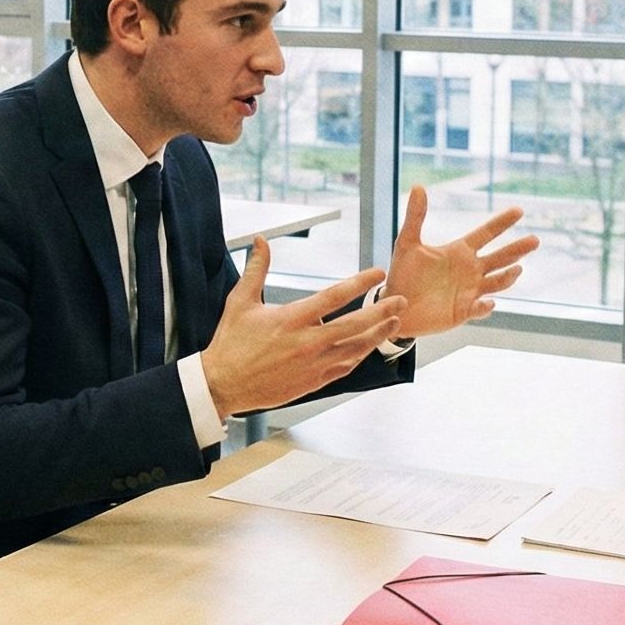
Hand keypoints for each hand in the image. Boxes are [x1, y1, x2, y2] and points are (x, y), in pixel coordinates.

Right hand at [200, 238, 405, 416]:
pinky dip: (360, 355)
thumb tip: (261, 240)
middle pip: (355, 325)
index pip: (334, 297)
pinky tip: (370, 346)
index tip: (378, 273)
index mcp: (292, 318)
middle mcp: (307, 342)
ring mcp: (313, 365)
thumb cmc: (231, 342)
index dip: (360, 283)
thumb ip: (256, 269)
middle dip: (382, 311)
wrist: (224, 384)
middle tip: (401, 299)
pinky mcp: (314, 382)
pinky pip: (346, 367)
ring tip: (395, 322)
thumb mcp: (240, 301)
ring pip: (356, 349)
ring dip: (378, 334)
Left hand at [383, 186, 539, 338]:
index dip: (502, 222)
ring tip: (516, 269)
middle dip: (517, 249)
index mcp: (459, 251)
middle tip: (535, 240)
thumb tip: (418, 186)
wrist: (396, 306)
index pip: (486, 233)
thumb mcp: (407, 244)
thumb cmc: (403, 274)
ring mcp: (470, 291)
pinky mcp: (463, 312)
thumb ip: (415, 217)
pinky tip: (488, 302)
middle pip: (500, 257)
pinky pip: (479, 309)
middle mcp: (470, 270)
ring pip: (496, 282)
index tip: (519, 210)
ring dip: (507, 277)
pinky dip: (485, 306)